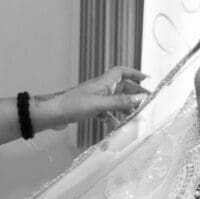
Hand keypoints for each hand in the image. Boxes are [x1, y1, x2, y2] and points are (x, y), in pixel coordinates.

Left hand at [31, 66, 148, 130]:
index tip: (147, 79)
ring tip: (134, 118)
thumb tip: (141, 98)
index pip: (121, 72)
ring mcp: (94, 99)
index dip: (134, 73)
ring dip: (124, 108)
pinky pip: (105, 112)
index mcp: (103, 83)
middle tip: (146, 103)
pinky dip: (112, 118)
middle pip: (121, 88)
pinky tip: (116, 127)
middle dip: (134, 95)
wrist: (52, 114)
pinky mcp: (89, 109)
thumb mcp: (99, 104)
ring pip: (115, 102)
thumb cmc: (73, 106)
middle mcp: (100, 89)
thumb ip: (120, 102)